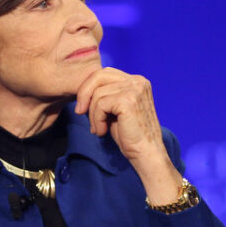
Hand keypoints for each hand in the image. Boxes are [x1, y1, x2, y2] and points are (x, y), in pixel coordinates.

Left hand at [74, 67, 182, 201]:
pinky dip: (96, 120)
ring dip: (92, 114)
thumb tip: (82, 89)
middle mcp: (138, 81)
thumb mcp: (115, 109)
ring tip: (99, 129)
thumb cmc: (130, 135)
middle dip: (84, 94)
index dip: (89, 88)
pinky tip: (102, 131)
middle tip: (79, 112)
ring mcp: (134, 89)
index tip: (82, 107)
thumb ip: (106, 95)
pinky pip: (100, 105)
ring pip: (97, 94)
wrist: (146, 153)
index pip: (105, 73)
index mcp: (137, 81)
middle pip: (99, 76)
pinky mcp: (128, 100)